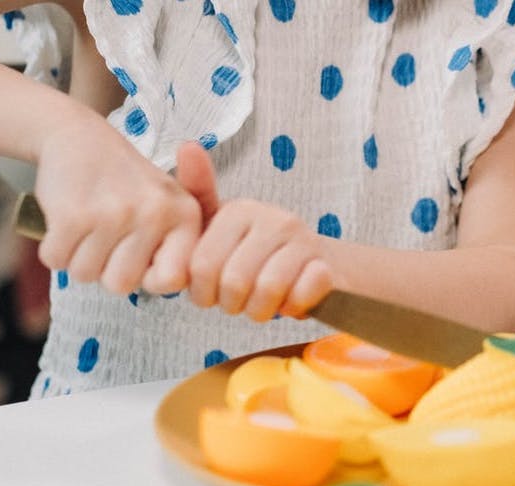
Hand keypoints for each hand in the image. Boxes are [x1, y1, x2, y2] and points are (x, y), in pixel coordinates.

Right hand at [33, 114, 202, 294]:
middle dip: (105, 269)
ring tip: (88, 225)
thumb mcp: (167, 208)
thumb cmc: (128, 185)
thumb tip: (166, 284)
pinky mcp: (73, 214)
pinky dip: (54, 248)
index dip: (148, 279)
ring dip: (78, 257)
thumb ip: (175, 252)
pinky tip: (67, 221)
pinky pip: (56, 261)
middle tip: (107, 237)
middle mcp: (155, 214)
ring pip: (84, 275)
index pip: (172, 280)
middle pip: (121, 285)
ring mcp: (114, 214)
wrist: (79, 137)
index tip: (139, 259)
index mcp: (186, 216)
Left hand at [181, 152, 333, 320]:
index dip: (204, 294)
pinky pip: (301, 295)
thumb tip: (187, 145)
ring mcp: (303, 240)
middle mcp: (273, 218)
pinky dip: (292, 307)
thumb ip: (199, 196)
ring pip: (268, 290)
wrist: (318, 268)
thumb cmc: (259, 254)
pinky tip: (291, 302)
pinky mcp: (326, 266)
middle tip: (241, 302)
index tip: (214, 294)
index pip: (201, 267)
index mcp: (239, 210)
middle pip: (233, 282)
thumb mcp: (221, 229)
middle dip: (233, 305)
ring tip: (263, 305)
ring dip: (262, 310)